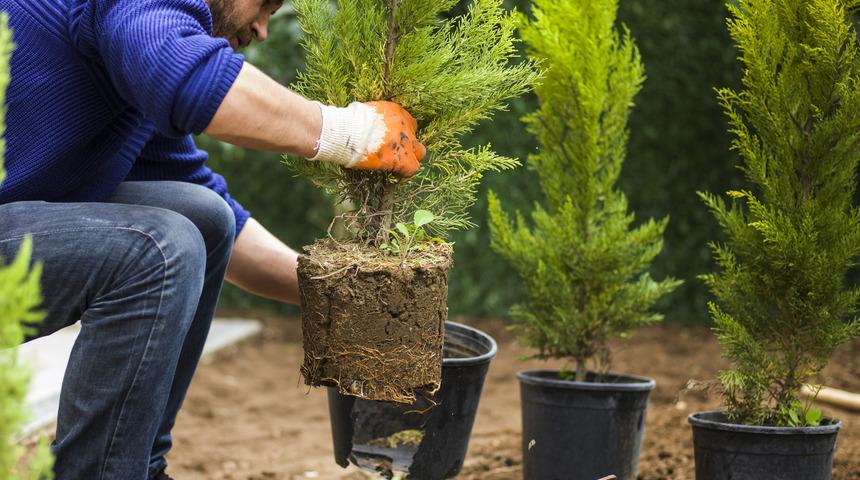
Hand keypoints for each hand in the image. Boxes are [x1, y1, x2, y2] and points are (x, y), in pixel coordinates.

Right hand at [311, 101, 426, 176]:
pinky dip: (405, 172)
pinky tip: (396, 174)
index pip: (409, 123)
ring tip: (398, 165)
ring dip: (410, 158)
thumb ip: (374, 119)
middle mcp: (405, 126)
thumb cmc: (349, 122)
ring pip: (419, 153)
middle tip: (397, 153)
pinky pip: (412, 168)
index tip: (393, 140)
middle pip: (416, 137)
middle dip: (409, 145)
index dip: (402, 133)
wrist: (347, 132)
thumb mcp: (366, 112)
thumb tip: (368, 124)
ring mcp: (405, 143)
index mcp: (396, 112)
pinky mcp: (401, 159)